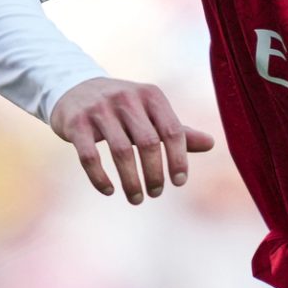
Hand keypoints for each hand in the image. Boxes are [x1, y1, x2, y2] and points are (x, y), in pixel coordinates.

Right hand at [49, 77, 214, 203]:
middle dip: (154, 174)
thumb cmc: (123, 108)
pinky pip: (89, 156)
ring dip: (131, 181)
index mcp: (151, 96)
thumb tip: (211, 143)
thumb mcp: (151, 113)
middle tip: (156, 193)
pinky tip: (109, 190)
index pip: (172, 130)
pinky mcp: (76, 123)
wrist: (75, 89)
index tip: (179, 182)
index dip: (178, 159)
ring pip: (121, 151)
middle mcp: (126, 98)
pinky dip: (100, 178)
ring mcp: (99, 110)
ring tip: (136, 198)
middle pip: (148, 143)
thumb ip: (178, 130)